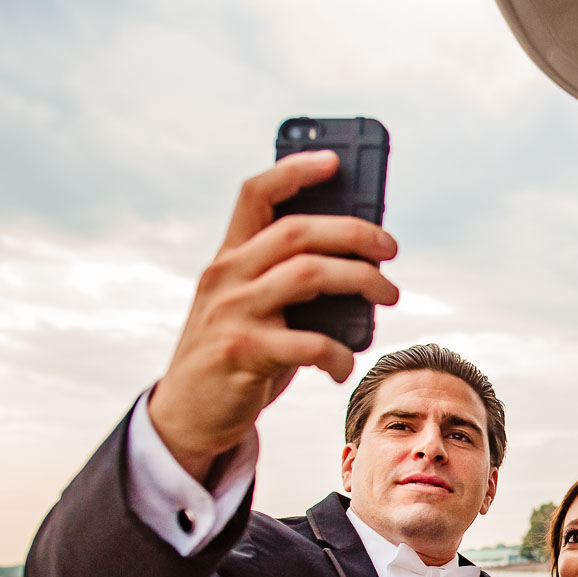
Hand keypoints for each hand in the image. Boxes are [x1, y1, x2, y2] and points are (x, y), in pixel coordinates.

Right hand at [148, 150, 399, 481]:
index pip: (256, 194)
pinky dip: (338, 352)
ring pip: (308, 274)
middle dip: (354, 233)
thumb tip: (361, 272)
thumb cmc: (237, 357)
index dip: (295, 170)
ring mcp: (231, 311)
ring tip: (389, 295)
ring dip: (361, 281)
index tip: (335, 161)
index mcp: (229, 258)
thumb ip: (290, 285)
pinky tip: (344, 364)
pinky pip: (307, 342)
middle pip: (298, 231)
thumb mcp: (256, 310)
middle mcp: (226, 275)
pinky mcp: (241, 352)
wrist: (187, 415)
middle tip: (390, 250)